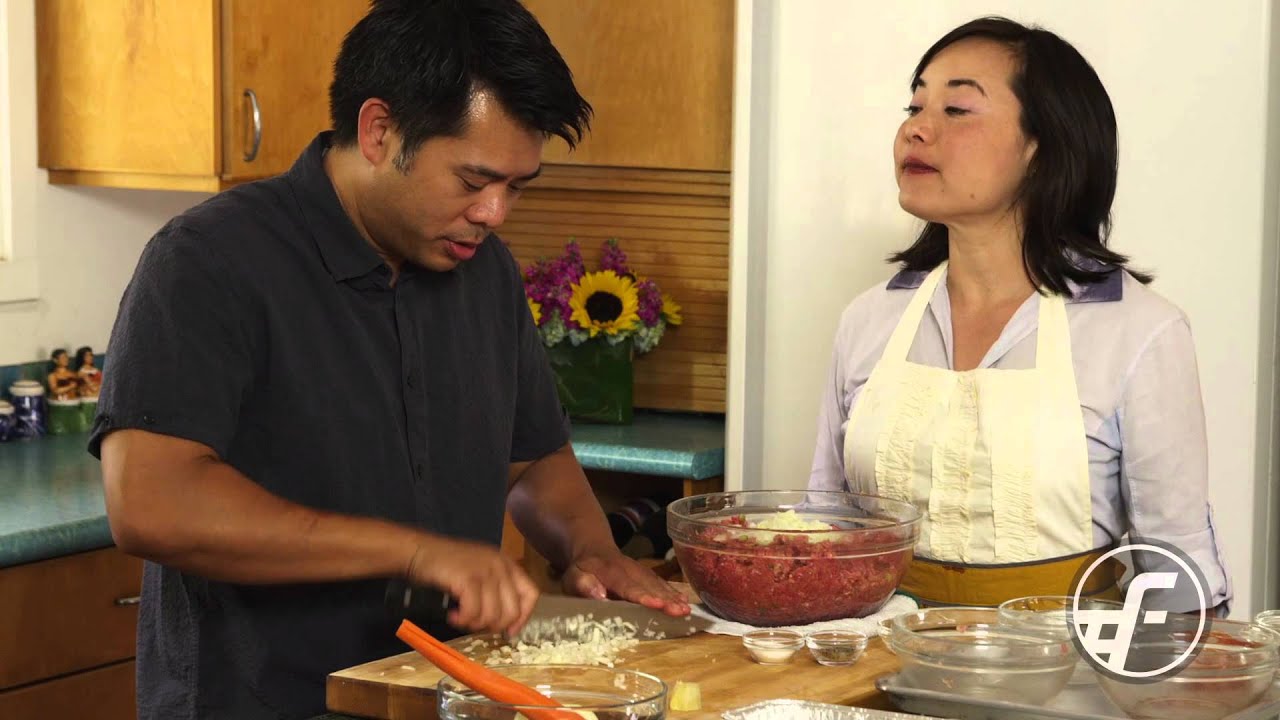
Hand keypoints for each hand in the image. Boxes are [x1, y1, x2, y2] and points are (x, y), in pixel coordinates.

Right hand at [406, 536, 539, 636]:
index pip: (531, 594)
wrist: (420, 550)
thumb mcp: (480, 570)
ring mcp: (485, 571)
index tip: (509, 631)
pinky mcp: (468, 579)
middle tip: (475, 624)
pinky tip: (453, 615)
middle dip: (494, 626)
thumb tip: (507, 623)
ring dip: (475, 624)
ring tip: (461, 618)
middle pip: (512, 611)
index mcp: (507, 563)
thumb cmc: (447, 565)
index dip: (523, 617)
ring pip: (493, 616)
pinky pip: (474, 613)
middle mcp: (500, 566)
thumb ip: (496, 589)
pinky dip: (463, 620)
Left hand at [562, 549, 689, 616]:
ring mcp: (639, 570)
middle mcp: (629, 569)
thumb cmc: (582, 569)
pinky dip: (673, 592)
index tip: (656, 604)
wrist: (592, 547)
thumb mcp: (573, 576)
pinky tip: (684, 601)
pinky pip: (660, 582)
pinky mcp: (646, 573)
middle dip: (666, 598)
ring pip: (657, 583)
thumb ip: (582, 585)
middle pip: (648, 584)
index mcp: (610, 571)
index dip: (642, 595)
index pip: (627, 585)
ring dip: (673, 596)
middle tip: (681, 611)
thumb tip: (599, 595)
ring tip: (686, 610)